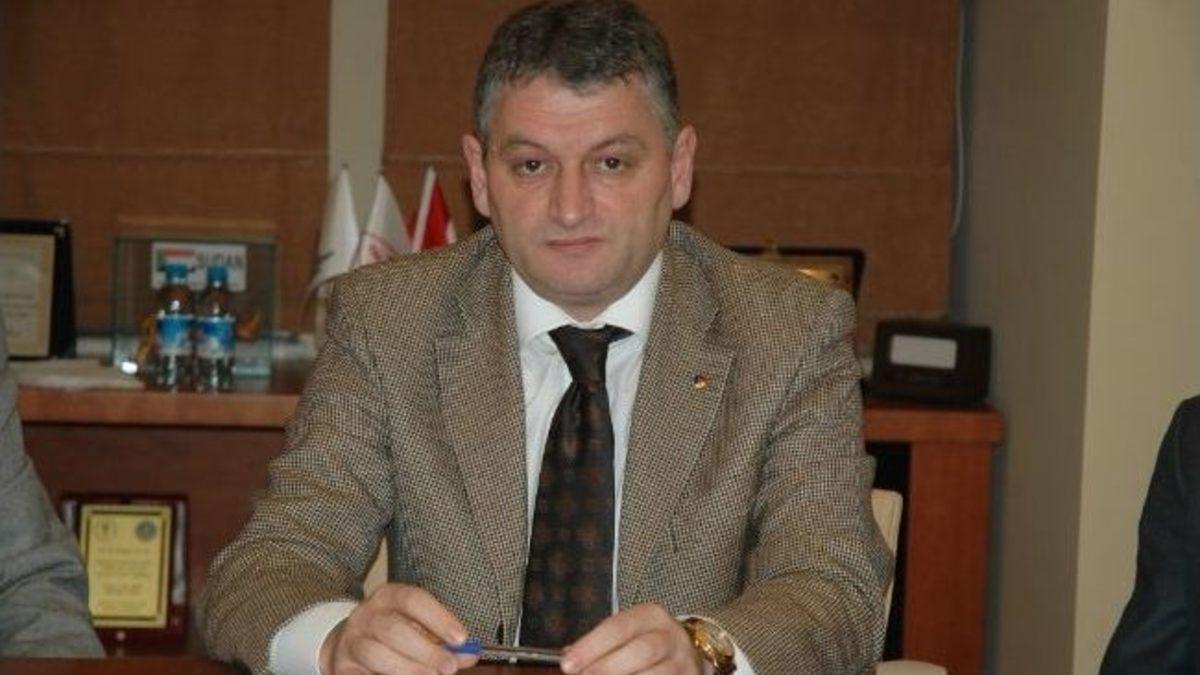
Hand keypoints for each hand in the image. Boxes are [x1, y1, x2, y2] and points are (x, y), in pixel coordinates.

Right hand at [320, 583, 478, 674]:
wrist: (349, 645)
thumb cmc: (393, 634)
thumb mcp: (418, 628)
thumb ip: (444, 641)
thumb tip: (470, 655)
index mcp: (387, 597)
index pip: (413, 599)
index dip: (438, 617)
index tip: (461, 638)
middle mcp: (365, 615)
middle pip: (394, 630)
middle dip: (425, 651)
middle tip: (448, 667)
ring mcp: (351, 641)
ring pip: (376, 653)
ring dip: (408, 669)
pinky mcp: (341, 667)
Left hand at [560, 603, 711, 674]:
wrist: (689, 654)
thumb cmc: (646, 643)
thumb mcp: (627, 633)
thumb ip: (600, 644)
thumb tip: (568, 659)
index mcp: (650, 616)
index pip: (618, 627)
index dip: (591, 647)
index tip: (568, 665)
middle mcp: (671, 636)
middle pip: (641, 651)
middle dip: (607, 667)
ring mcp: (683, 662)